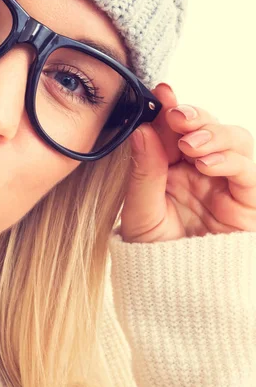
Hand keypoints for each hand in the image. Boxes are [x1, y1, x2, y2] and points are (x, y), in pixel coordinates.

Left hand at [119, 83, 255, 242]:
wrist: (175, 293)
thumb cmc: (155, 254)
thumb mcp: (141, 213)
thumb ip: (144, 173)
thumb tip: (142, 130)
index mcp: (170, 168)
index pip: (173, 130)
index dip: (169, 109)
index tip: (161, 92)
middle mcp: (200, 170)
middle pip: (206, 128)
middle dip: (194, 115)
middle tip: (176, 113)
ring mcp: (226, 183)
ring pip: (234, 140)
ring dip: (214, 133)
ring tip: (190, 143)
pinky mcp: (249, 200)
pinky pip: (249, 171)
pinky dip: (231, 160)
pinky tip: (207, 162)